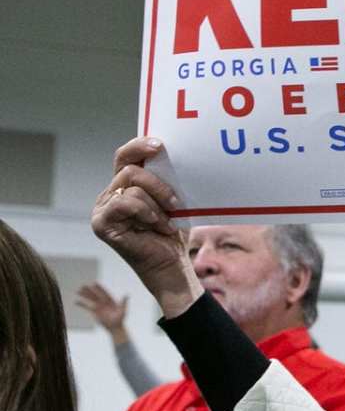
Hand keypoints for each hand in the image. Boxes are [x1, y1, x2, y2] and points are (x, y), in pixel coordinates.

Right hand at [75, 282, 129, 333]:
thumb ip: (124, 302)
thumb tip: (127, 294)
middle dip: (89, 290)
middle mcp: (103, 302)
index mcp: (110, 301)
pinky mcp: (94, 312)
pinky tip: (76, 301)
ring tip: (78, 291)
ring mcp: (98, 306)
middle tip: (83, 285)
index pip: (104, 293)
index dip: (99, 288)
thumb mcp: (123, 310)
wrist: (115, 327)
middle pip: (95, 295)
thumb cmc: (120, 319)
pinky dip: (82, 304)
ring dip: (84, 295)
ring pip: (90, 299)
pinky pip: (87, 307)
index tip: (94, 283)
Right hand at [93, 137, 203, 317]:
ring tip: (167, 222)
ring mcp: (103, 208)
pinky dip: (147, 213)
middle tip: (176, 204)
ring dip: (158, 205)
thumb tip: (173, 154)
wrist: (172, 265)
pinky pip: (125, 203)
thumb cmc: (173, 233)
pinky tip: (157, 226)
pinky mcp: (101, 223)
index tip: (160, 145)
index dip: (139, 146)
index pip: (125, 156)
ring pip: (132, 187)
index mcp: (124, 185)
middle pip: (130, 170)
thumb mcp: (173, 200)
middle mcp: (109, 194)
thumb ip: (166, 179)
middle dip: (159, 185)